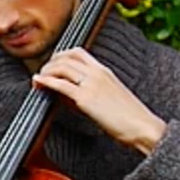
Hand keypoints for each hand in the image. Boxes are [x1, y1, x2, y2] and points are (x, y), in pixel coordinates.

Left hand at [32, 47, 167, 153]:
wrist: (142, 126)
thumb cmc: (128, 116)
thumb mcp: (108, 96)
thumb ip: (87, 91)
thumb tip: (64, 94)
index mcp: (104, 70)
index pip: (78, 52)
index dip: (60, 55)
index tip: (51, 63)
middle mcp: (97, 73)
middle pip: (66, 57)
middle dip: (49, 63)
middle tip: (41, 72)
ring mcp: (91, 84)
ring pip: (62, 67)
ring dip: (46, 71)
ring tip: (38, 80)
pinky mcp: (86, 98)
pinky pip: (61, 85)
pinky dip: (46, 81)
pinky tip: (38, 82)